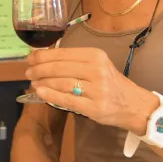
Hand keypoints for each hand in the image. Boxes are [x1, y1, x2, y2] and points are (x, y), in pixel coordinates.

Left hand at [25, 47, 158, 134]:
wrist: (134, 105)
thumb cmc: (112, 83)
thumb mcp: (97, 65)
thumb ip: (75, 61)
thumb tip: (43, 58)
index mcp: (96, 56)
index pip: (63, 53)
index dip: (42, 56)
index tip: (29, 58)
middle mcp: (97, 70)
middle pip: (60, 68)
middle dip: (39, 69)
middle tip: (28, 72)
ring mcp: (97, 90)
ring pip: (62, 83)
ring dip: (43, 82)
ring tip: (33, 82)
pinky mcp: (95, 108)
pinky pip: (67, 100)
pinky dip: (51, 96)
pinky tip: (40, 93)